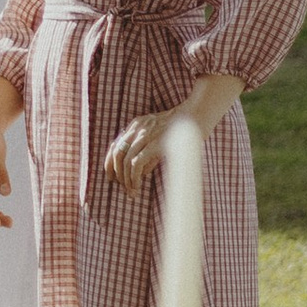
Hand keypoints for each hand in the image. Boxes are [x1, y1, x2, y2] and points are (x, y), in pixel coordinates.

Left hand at [105, 82, 233, 190]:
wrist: (196, 116)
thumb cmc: (182, 128)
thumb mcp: (160, 136)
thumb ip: (149, 151)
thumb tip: (141, 172)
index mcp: (136, 124)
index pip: (116, 144)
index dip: (110, 161)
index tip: (110, 175)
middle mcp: (137, 128)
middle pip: (117, 152)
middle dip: (115, 172)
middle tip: (120, 186)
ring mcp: (145, 135)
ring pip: (125, 160)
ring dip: (126, 179)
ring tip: (131, 190)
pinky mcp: (154, 144)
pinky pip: (136, 164)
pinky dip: (134, 177)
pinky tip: (137, 186)